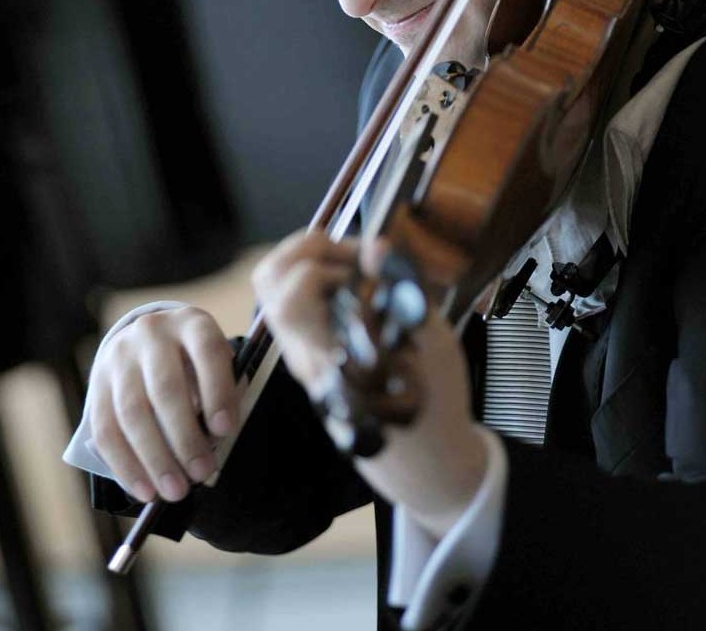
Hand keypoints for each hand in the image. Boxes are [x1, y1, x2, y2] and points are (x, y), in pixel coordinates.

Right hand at [86, 304, 238, 504]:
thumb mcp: (214, 361)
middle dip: (184, 437)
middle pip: (166, 388)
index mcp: (191, 323)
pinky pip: (105, 430)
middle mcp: (152, 333)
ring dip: (154, 459)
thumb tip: (216, 441)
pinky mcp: (97, 384)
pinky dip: (125, 465)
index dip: (218, 391)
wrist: (148, 339)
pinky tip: (144, 489)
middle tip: (202, 473)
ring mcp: (120, 357)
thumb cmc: (195, 360)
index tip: (226, 431)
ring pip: (132, 413)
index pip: (206, 352)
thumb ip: (221, 393)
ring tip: (175, 491)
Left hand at [252, 232, 487, 539]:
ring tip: (352, 262)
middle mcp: (303, 352)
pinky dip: (316, 274)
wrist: (423, 458)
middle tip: (353, 254)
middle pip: (270, 281)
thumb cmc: (434, 403)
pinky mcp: (308, 350)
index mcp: (330, 354)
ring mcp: (300, 352)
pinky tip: (354, 282)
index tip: (374, 262)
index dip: (332, 261)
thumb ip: (403, 291)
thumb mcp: (435, 343)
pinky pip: (292, 299)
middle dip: (308, 248)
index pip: (297, 292)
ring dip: (308, 258)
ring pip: (274, 288)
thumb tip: (376, 246)